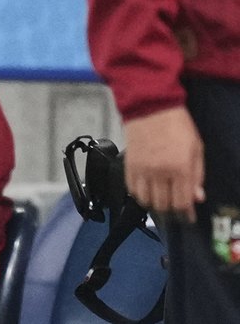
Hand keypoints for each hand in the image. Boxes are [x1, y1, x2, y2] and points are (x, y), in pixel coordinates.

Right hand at [123, 105, 204, 220]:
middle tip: (175, 211)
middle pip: (163, 205)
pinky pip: (131, 189)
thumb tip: (197, 197)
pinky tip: (146, 193)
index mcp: (180, 168)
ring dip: (154, 206)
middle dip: (171, 213)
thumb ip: (197, 175)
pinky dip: (139, 196)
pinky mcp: (128, 164)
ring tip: (161, 203)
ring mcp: (142, 169)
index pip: (182, 202)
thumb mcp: (196, 149)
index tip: (188, 218)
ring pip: (146, 200)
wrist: (150, 107)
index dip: (186, 215)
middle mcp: (159, 172)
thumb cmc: (177, 125)